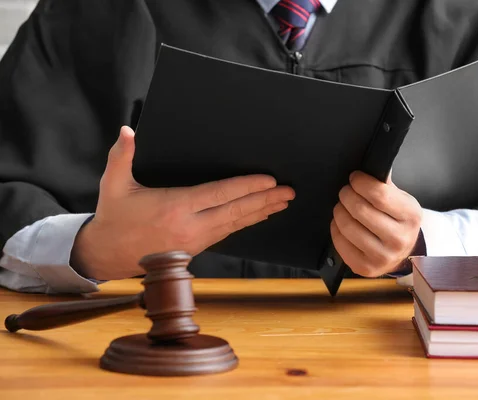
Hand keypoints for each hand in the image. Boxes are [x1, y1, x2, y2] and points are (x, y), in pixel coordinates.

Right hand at [71, 126, 294, 279]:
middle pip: (236, 211)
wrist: (107, 254)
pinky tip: (259, 216)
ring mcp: (196, 240)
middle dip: (265, 201)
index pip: (219, 195)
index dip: (246, 187)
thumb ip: (122, 157)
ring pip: (236, 225)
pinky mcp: (197, 247)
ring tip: (282, 204)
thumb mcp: (114, 185)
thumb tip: (127, 131)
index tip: (269, 180)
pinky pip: (228, 233)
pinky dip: (246, 223)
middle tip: (289, 192)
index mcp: (175, 208)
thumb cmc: (114, 217)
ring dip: (260, 213)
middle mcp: (191, 226)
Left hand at [331, 171, 421, 276]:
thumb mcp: (400, 200)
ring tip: (342, 206)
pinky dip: (336, 230)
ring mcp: (383, 256)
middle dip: (347, 195)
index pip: (379, 194)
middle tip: (345, 192)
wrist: (404, 251)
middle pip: (360, 210)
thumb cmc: (398, 220)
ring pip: (348, 227)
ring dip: (339, 211)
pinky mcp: (366, 268)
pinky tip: (341, 224)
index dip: (361, 182)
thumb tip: (372, 164)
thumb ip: (385, 184)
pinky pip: (341, 243)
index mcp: (411, 216)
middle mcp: (399, 238)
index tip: (354, 178)